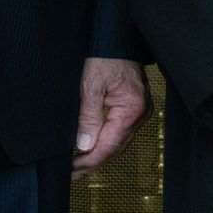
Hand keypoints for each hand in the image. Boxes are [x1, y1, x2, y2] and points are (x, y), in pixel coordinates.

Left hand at [74, 57, 149, 171]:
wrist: (115, 39)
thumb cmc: (103, 57)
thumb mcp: (90, 86)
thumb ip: (88, 117)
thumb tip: (84, 146)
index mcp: (132, 109)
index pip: (109, 145)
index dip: (89, 160)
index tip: (71, 170)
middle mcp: (141, 113)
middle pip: (116, 147)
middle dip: (93, 161)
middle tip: (71, 174)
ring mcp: (141, 111)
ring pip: (119, 142)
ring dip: (100, 154)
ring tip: (79, 165)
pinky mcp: (136, 107)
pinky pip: (122, 132)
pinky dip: (107, 142)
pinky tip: (93, 147)